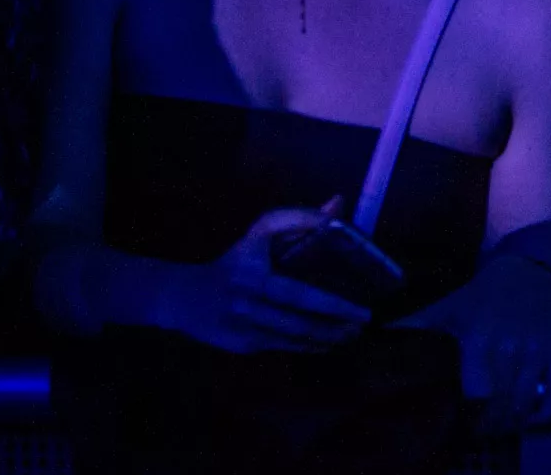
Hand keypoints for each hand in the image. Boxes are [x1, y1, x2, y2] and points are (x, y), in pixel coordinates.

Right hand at [158, 198, 371, 353]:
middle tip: (365, 318)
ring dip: (329, 336)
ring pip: (295, 336)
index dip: (329, 296)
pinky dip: (312, 346)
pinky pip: (286, 346)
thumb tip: (338, 204)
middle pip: (300, 314)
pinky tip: (332, 342)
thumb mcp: (259, 235)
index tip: (360, 294)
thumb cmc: (234, 262)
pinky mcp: (244, 344)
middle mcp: (247, 300)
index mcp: (253, 271)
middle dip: (336, 319)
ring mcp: (245, 326)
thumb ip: (298, 219)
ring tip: (355, 332)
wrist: (185, 297)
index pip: (296, 286)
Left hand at [393, 255, 550, 430]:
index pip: (476, 394)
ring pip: (526, 402)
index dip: (468, 417)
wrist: (526, 272)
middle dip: (487, 425)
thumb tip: (375, 343)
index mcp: (478, 339)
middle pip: (501, 404)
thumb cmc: (479, 296)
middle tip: (475, 431)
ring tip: (498, 428)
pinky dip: (546, 411)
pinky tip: (531, 417)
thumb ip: (413, 329)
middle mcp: (511, 348)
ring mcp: (538, 351)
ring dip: (512, 422)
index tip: (457, 426)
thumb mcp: (444, 309)